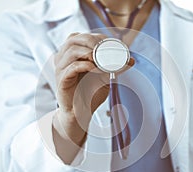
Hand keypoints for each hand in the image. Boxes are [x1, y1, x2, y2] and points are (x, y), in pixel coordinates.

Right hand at [52, 33, 133, 162]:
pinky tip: (95, 69)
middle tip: (105, 47)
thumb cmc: (90, 94)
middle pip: (73, 39)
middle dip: (91, 40)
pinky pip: (71, 67)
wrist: (81, 113)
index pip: (81, 37)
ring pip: (70, 50)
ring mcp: (61, 69)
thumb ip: (115, 68)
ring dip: (88, 51)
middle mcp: (64, 59)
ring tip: (100, 58)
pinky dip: (85, 65)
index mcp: (73, 55)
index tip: (112, 43)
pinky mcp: (62, 80)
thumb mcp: (105, 78)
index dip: (97, 37)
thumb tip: (131, 60)